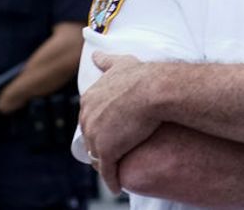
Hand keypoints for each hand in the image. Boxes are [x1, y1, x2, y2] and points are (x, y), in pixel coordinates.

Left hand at [79, 52, 162, 194]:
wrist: (156, 89)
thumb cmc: (143, 76)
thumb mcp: (121, 63)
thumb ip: (107, 61)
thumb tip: (95, 55)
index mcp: (89, 98)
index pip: (91, 118)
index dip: (102, 126)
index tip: (112, 132)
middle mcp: (87, 116)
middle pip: (91, 138)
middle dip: (100, 146)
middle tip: (115, 152)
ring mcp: (95, 134)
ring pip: (97, 156)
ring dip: (105, 164)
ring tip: (116, 170)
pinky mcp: (106, 151)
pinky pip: (107, 171)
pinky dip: (111, 180)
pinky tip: (117, 187)